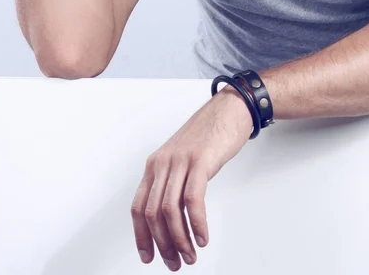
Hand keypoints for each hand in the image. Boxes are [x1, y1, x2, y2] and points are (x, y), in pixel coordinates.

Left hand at [131, 86, 253, 270]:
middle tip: (176, 262)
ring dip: (180, 239)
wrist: (229, 109)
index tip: (149, 256)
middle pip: (152, 213)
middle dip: (163, 244)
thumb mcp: (182, 158)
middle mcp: (163, 163)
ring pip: (169, 210)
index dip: (141, 236)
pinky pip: (192, 199)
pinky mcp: (200, 161)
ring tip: (191, 255)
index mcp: (156, 164)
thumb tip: (171, 215)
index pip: (138, 206)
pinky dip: (196, 223)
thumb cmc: (209, 135)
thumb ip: (173, 181)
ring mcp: (181, 161)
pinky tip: (202, 236)